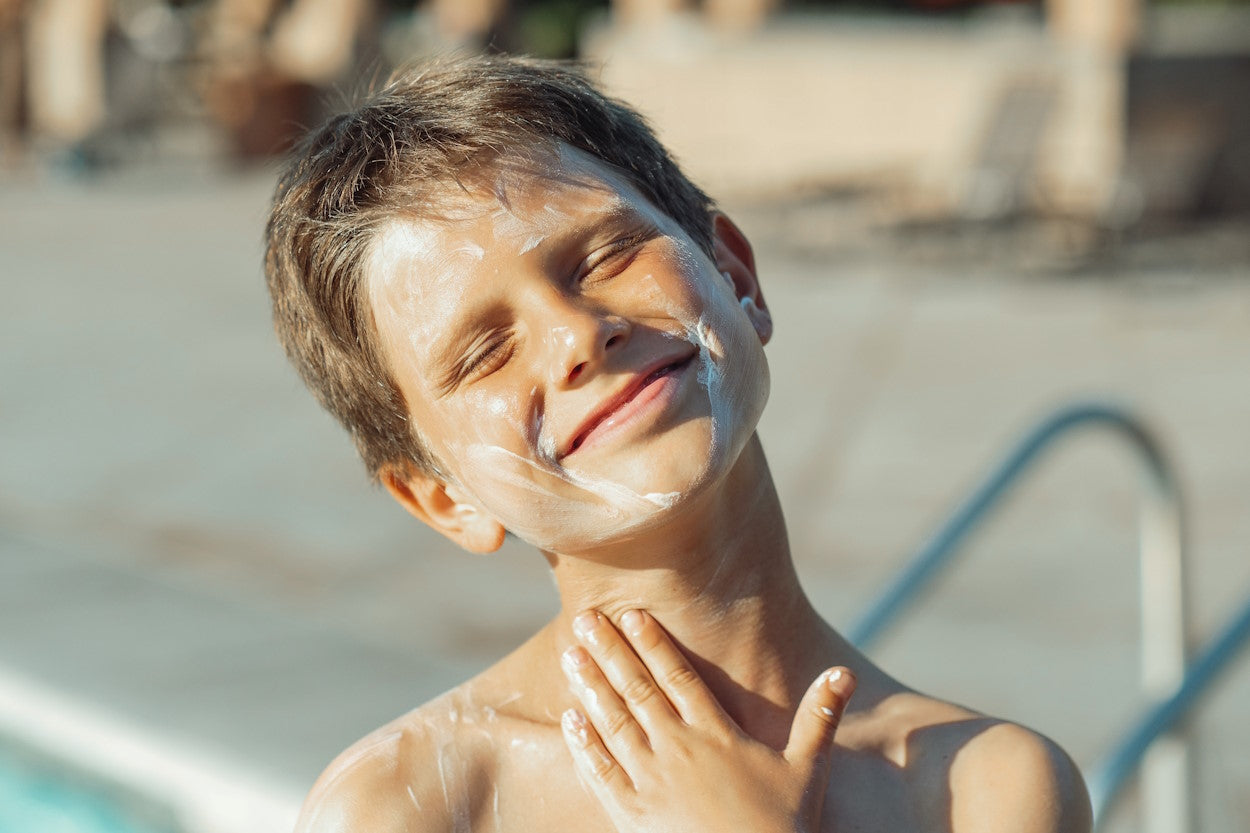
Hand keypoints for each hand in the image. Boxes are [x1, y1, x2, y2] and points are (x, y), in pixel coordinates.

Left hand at [559, 609, 855, 832]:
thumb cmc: (783, 828)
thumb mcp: (808, 769)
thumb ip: (820, 717)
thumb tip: (845, 673)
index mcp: (717, 734)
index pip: (680, 677)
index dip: (655, 643)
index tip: (632, 614)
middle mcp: (679, 750)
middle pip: (638, 690)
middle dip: (610, 651)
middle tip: (586, 617)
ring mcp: (651, 781)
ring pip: (613, 723)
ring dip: (590, 686)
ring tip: (571, 654)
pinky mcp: (633, 814)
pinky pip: (601, 772)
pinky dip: (583, 744)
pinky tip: (569, 719)